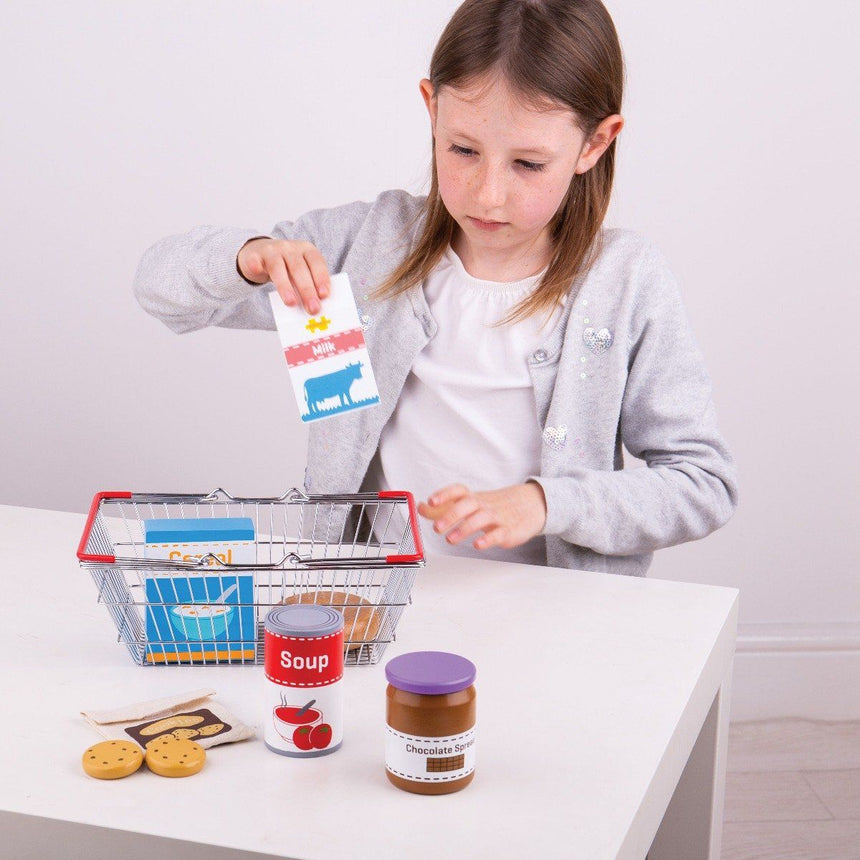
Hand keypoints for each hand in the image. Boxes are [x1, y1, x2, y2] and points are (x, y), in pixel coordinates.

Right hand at [237, 238, 330, 314]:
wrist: (260, 252)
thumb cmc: (287, 267)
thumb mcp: (301, 273)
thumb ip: (308, 286)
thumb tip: (314, 308)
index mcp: (307, 250)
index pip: (316, 263)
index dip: (321, 278)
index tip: (324, 295)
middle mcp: (290, 248)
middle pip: (299, 269)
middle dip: (307, 290)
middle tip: (312, 308)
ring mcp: (272, 251)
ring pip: (278, 268)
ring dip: (285, 286)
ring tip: (291, 303)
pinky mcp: (255, 256)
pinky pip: (255, 260)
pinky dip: (255, 264)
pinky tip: (256, 269)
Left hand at [417, 482, 546, 550]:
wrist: (529, 505)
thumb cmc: (492, 506)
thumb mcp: (468, 504)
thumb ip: (443, 508)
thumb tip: (420, 508)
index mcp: (472, 497)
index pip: (458, 491)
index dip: (444, 494)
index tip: (431, 501)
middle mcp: (483, 505)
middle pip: (467, 504)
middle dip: (451, 515)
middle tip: (437, 528)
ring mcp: (496, 517)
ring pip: (480, 519)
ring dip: (464, 528)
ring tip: (450, 539)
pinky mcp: (507, 530)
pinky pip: (498, 533)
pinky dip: (488, 539)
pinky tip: (478, 545)